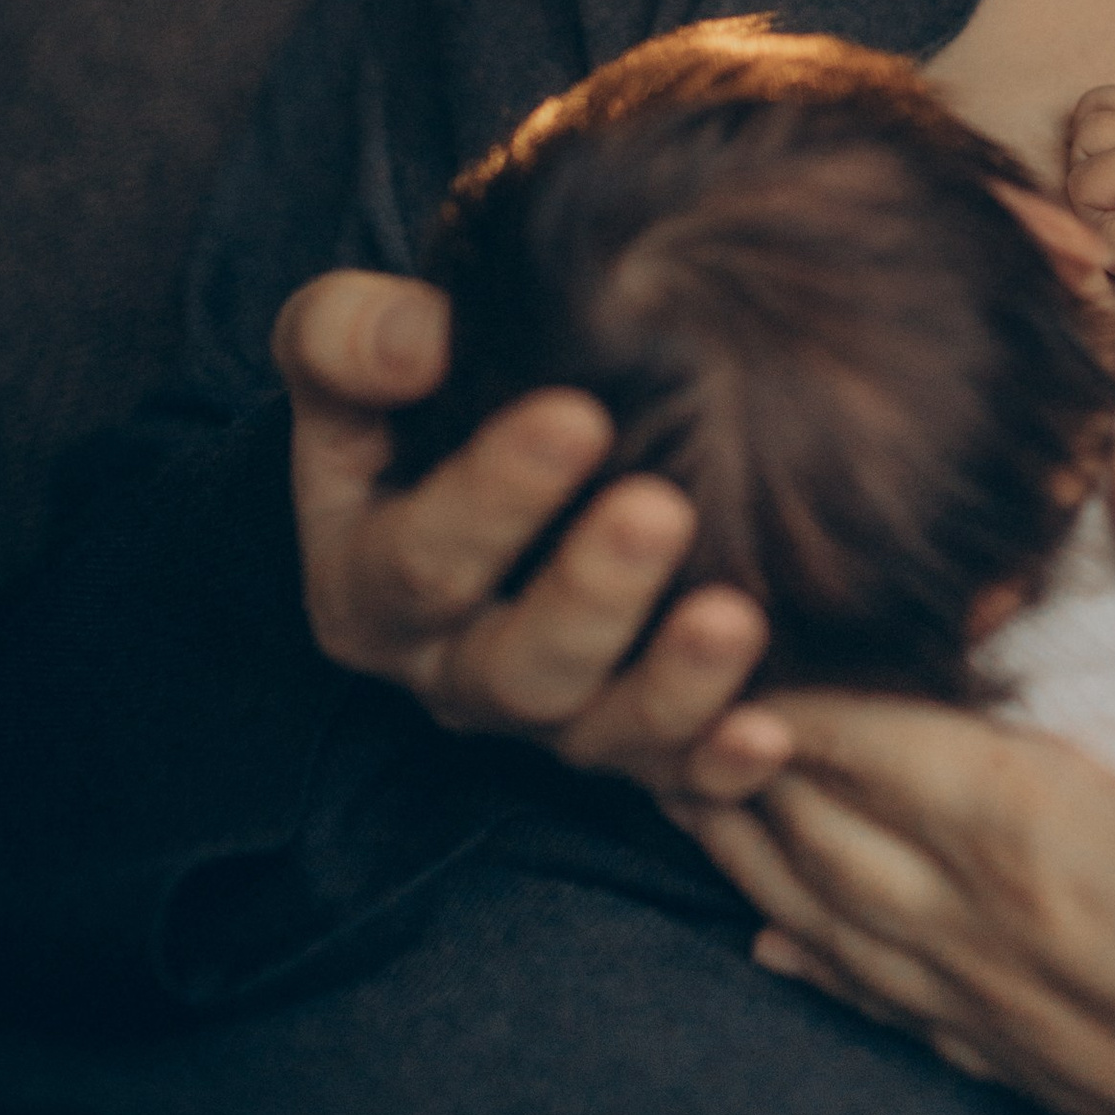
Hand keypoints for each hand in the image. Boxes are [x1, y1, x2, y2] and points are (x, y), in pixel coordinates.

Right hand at [273, 271, 797, 800]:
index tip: (576, 415)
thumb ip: (349, 336)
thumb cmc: (412, 394)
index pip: (420, 557)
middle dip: (590, 594)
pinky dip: (721, 764)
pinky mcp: (630, 745)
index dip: (492, 496)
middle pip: (515, 665)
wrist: (478, 458)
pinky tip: (771, 728)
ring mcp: (547, 716)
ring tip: (733, 618)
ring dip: (672, 686)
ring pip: (599, 731)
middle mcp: (453, 668)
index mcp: (369, 582)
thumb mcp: (343, 354)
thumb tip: (419, 335)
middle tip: (659, 511)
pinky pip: (676, 779)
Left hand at [676, 422, 1114, 1114]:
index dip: (768, 671)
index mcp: (1039, 841)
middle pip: (808, 830)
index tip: (698, 599)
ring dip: (749, 845)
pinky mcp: (1051, 1079)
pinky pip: (894, 1011)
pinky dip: (820, 961)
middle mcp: (991, 937)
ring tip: (677, 780)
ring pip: (831, 920)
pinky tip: (783, 945)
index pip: (856, 739)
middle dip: (721, 752)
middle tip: (645, 675)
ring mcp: (1013, 1022)